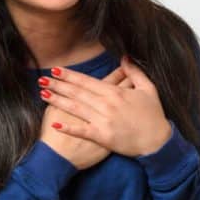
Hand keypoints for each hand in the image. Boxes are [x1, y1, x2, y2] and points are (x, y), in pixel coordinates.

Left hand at [39, 56, 172, 157]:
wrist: (158, 143)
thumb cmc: (153, 116)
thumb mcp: (148, 89)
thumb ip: (135, 72)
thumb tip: (125, 56)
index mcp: (115, 93)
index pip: (87, 81)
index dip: (70, 76)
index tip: (56, 70)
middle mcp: (106, 105)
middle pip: (77, 93)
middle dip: (58, 85)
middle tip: (42, 79)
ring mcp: (103, 121)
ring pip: (76, 109)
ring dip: (58, 101)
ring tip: (43, 94)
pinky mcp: (102, 137)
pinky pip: (82, 130)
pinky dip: (68, 127)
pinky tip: (55, 124)